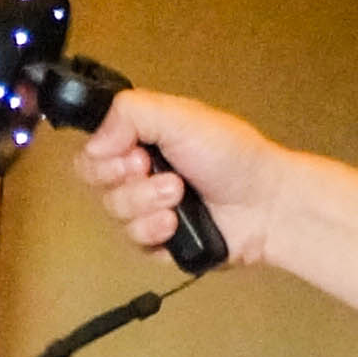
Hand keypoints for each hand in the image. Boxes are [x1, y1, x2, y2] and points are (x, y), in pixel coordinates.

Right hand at [76, 88, 268, 267]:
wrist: (265, 205)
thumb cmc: (234, 157)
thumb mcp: (181, 117)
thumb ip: (131, 113)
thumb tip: (95, 140)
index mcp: (141, 137)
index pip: (92, 150)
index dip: (105, 157)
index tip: (135, 153)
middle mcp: (139, 172)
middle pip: (97, 184)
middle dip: (131, 182)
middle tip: (166, 174)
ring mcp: (146, 208)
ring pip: (115, 215)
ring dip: (148, 205)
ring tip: (180, 196)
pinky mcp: (156, 241)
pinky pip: (133, 243)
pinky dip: (156, 232)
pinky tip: (178, 224)